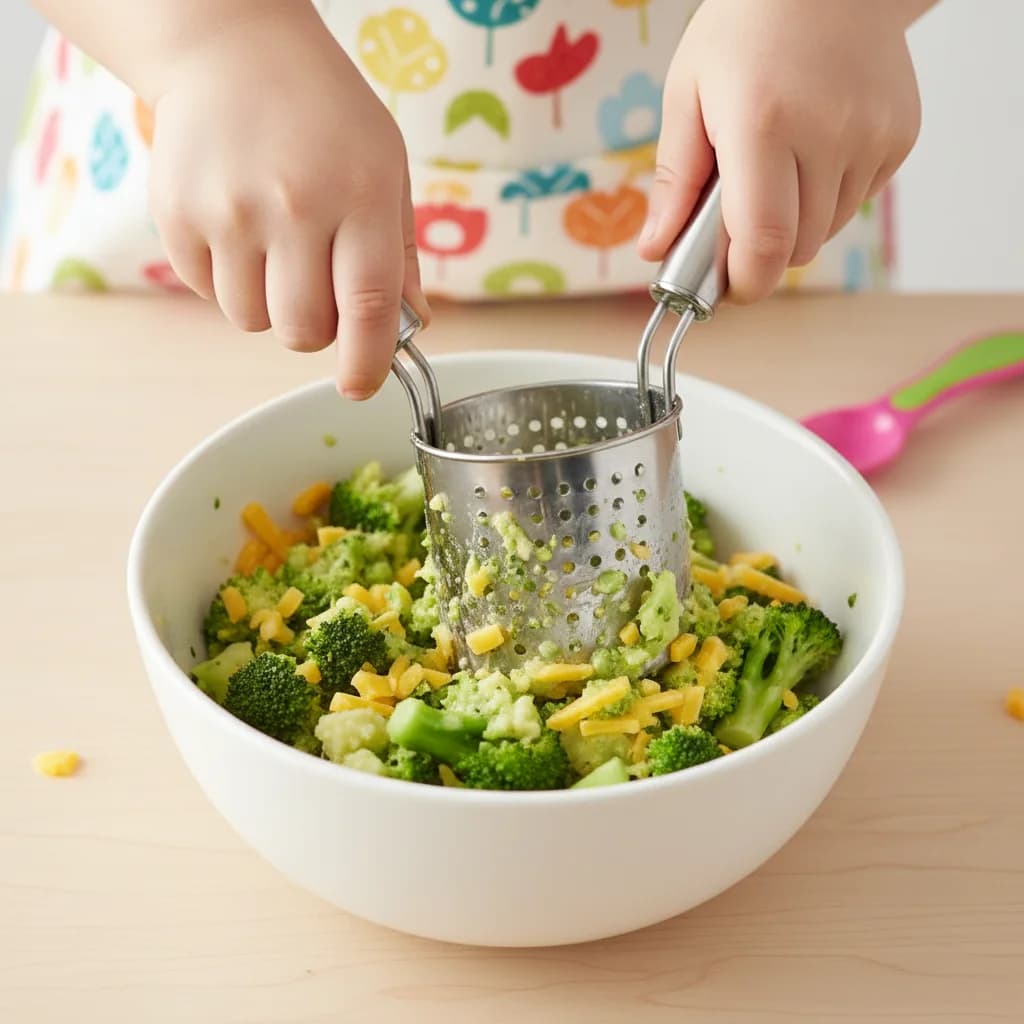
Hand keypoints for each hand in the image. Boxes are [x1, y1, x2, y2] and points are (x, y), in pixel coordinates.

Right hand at [148, 3, 427, 397]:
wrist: (231, 48)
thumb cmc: (324, 114)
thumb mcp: (387, 169)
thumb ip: (400, 254)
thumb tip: (413, 325)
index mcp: (360, 195)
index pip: (369, 307)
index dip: (368, 362)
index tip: (360, 386)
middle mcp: (294, 205)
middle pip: (303, 330)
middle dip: (317, 331)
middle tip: (318, 292)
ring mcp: (229, 210)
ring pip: (253, 321)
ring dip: (270, 305)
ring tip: (275, 248)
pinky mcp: (177, 214)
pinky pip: (208, 293)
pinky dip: (227, 281)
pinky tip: (238, 229)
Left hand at [638, 0, 924, 301]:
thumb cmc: (746, 30)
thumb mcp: (687, 95)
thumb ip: (674, 182)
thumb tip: (655, 250)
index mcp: (763, 125)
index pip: (763, 243)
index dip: (743, 282)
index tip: (724, 287)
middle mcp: (828, 134)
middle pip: (796, 249)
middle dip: (762, 253)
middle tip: (736, 222)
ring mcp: (872, 137)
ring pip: (827, 231)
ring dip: (795, 224)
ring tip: (776, 171)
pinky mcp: (900, 138)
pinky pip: (856, 201)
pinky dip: (828, 197)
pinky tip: (812, 151)